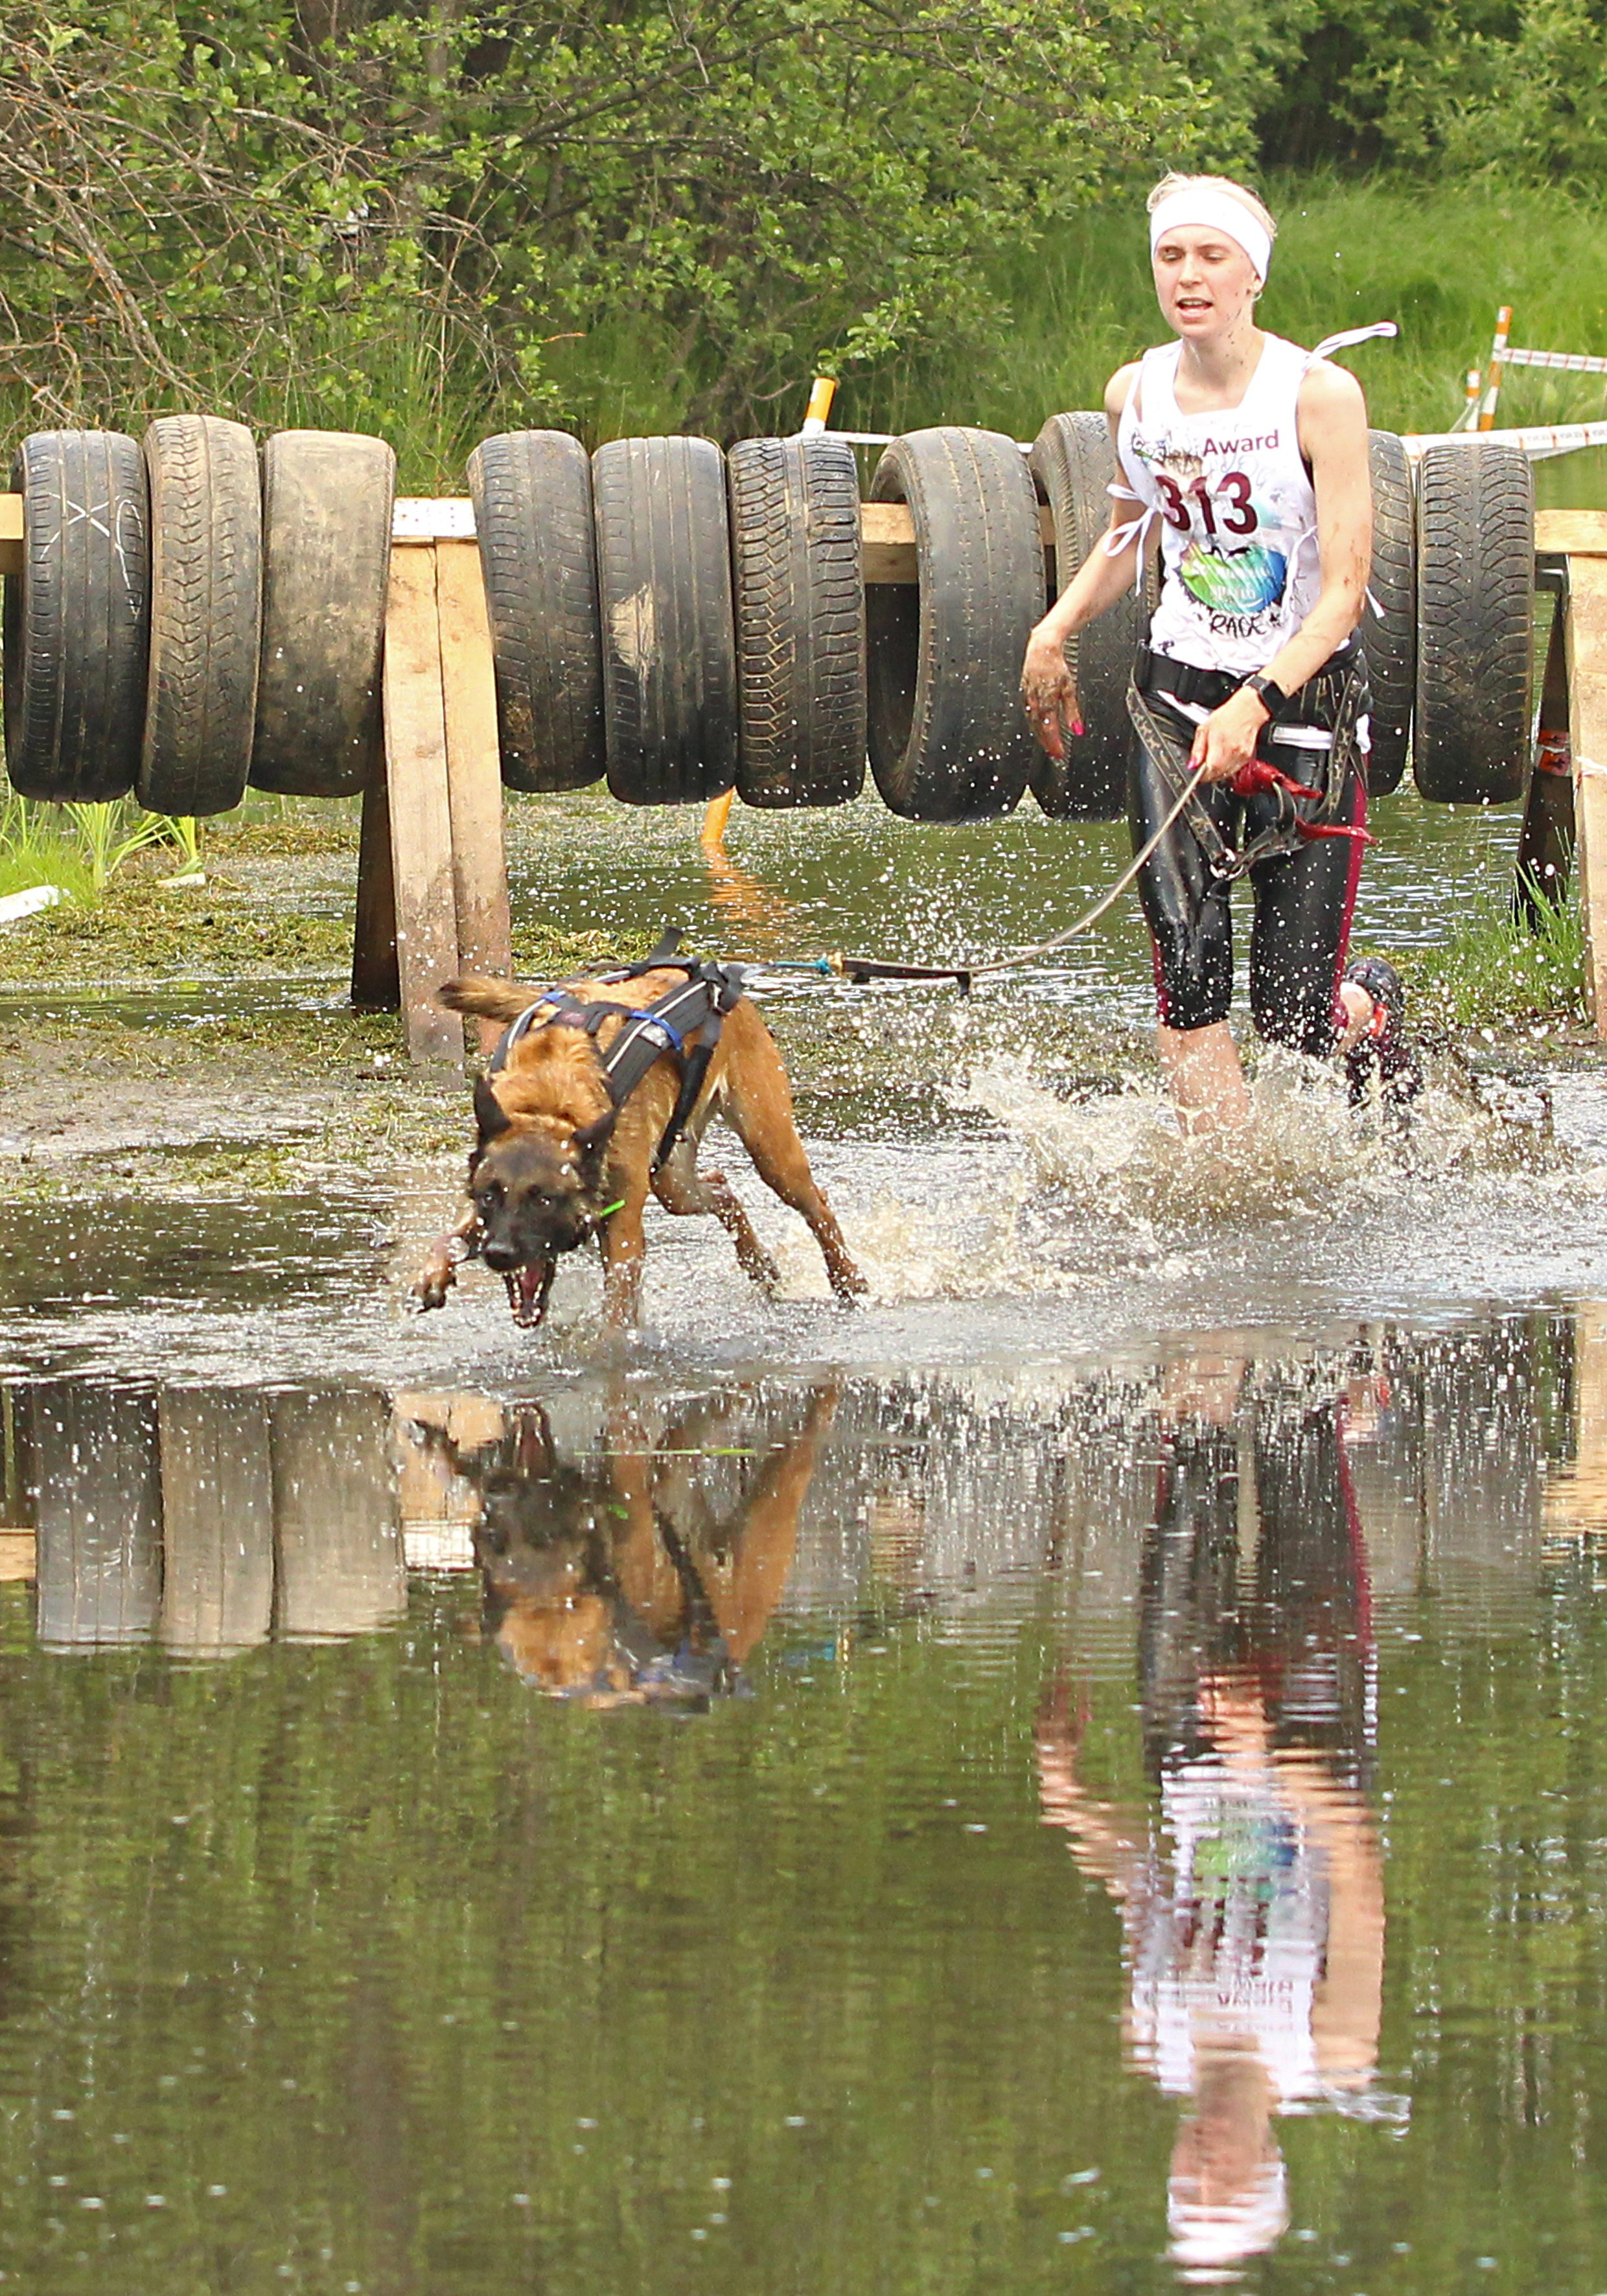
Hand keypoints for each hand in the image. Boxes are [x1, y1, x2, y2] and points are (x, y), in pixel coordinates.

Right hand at [1020, 625, 1082, 759]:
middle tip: (1054, 754)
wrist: (1041, 650)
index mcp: (1046, 700)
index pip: (1050, 728)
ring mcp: (1027, 698)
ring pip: (1032, 723)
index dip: (1053, 743)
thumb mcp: (1069, 688)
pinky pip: (1028, 714)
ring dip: (1040, 736)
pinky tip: (1039, 728)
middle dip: (1047, 743)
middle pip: (1039, 729)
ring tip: (1048, 745)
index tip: (1059, 754)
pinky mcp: (1024, 695)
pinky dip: (1034, 725)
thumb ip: (1072, 712)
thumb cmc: (1056, 666)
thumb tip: (1078, 730)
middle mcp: (1034, 701)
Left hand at [1190, 685, 1269, 781]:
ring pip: (1226, 775)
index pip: (1207, 774)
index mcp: (1218, 751)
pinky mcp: (1248, 758)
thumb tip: (1192, 764)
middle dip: (1208, 774)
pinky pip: (1235, 769)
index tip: (1197, 773)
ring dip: (1218, 772)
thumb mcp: (1204, 729)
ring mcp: (1241, 758)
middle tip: (1204, 766)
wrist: (1248, 710)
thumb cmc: (1227, 716)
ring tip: (1215, 759)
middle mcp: (1231, 757)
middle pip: (1216, 776)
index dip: (1200, 776)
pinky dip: (1228, 767)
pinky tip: (1225, 757)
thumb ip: (1197, 749)